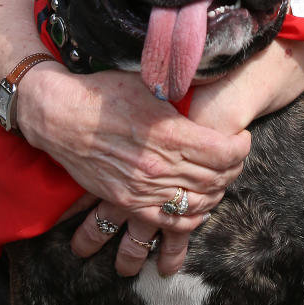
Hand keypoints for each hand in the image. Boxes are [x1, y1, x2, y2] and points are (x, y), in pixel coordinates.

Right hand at [17, 63, 249, 274]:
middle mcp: (160, 166)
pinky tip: (199, 206)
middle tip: (235, 157)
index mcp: (170, 134)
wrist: (61, 117)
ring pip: (197, 202)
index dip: (241, 147)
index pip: (224, 152)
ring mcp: (143, 188)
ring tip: (220, 179)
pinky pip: (169, 221)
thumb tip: (209, 84)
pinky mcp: (127, 201)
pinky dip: (191, 218)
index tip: (242, 138)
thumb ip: (180, 92)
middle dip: (233, 169)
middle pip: (215, 178)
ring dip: (216, 193)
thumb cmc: (104, 93)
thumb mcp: (149, 83)